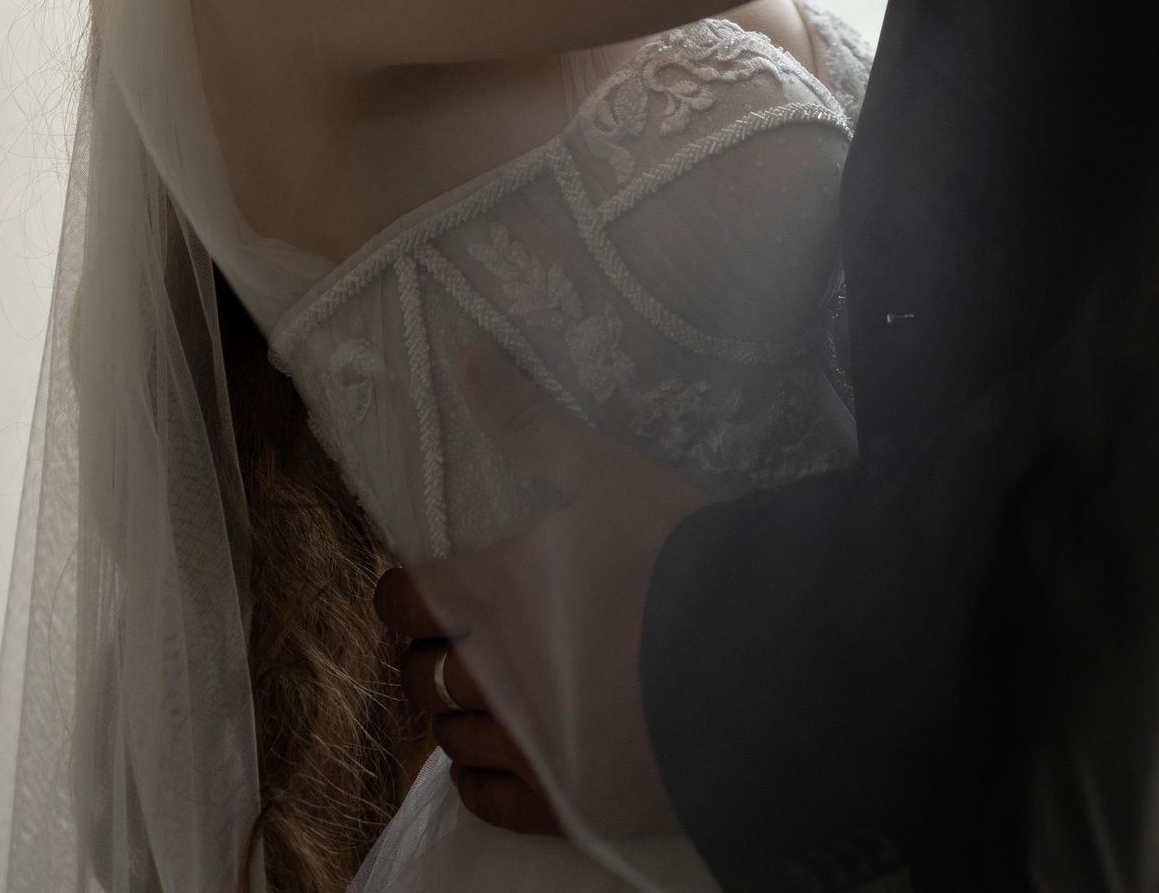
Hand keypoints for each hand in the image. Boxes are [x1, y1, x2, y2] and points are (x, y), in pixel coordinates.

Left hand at [378, 346, 708, 841]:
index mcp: (493, 596)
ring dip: (454, 708)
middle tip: (454, 632)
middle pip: (419, 671)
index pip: (403, 600)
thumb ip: (528, 423)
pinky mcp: (563, 802)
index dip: (402, 589)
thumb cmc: (678, 557)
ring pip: (448, 735)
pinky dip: (481, 775)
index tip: (418, 581)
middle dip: (428, 648)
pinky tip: (500, 751)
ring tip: (479, 687)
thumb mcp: (608, 475)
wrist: (755, 658)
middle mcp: (493, 679)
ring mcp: (526, 750)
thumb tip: (467, 356)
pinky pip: (487, 799)